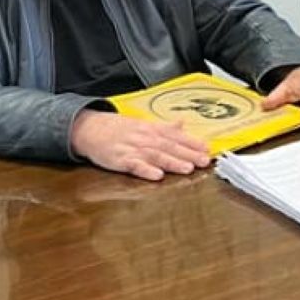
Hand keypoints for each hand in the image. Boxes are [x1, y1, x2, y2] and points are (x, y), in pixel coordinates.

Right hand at [70, 109, 209, 181]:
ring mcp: (133, 149)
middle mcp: (145, 139)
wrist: (91, 128)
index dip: (193, 143)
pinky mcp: (120, 160)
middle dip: (188, 154)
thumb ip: (165, 127)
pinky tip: (156, 176)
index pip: (177, 136)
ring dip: (172, 163)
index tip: (208, 149)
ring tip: (187, 169)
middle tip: (204, 161)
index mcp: (152, 130)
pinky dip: (146, 170)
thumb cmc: (119, 129)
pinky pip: (134, 166)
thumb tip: (183, 123)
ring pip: (156, 156)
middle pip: (170, 147)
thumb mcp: (144, 124)